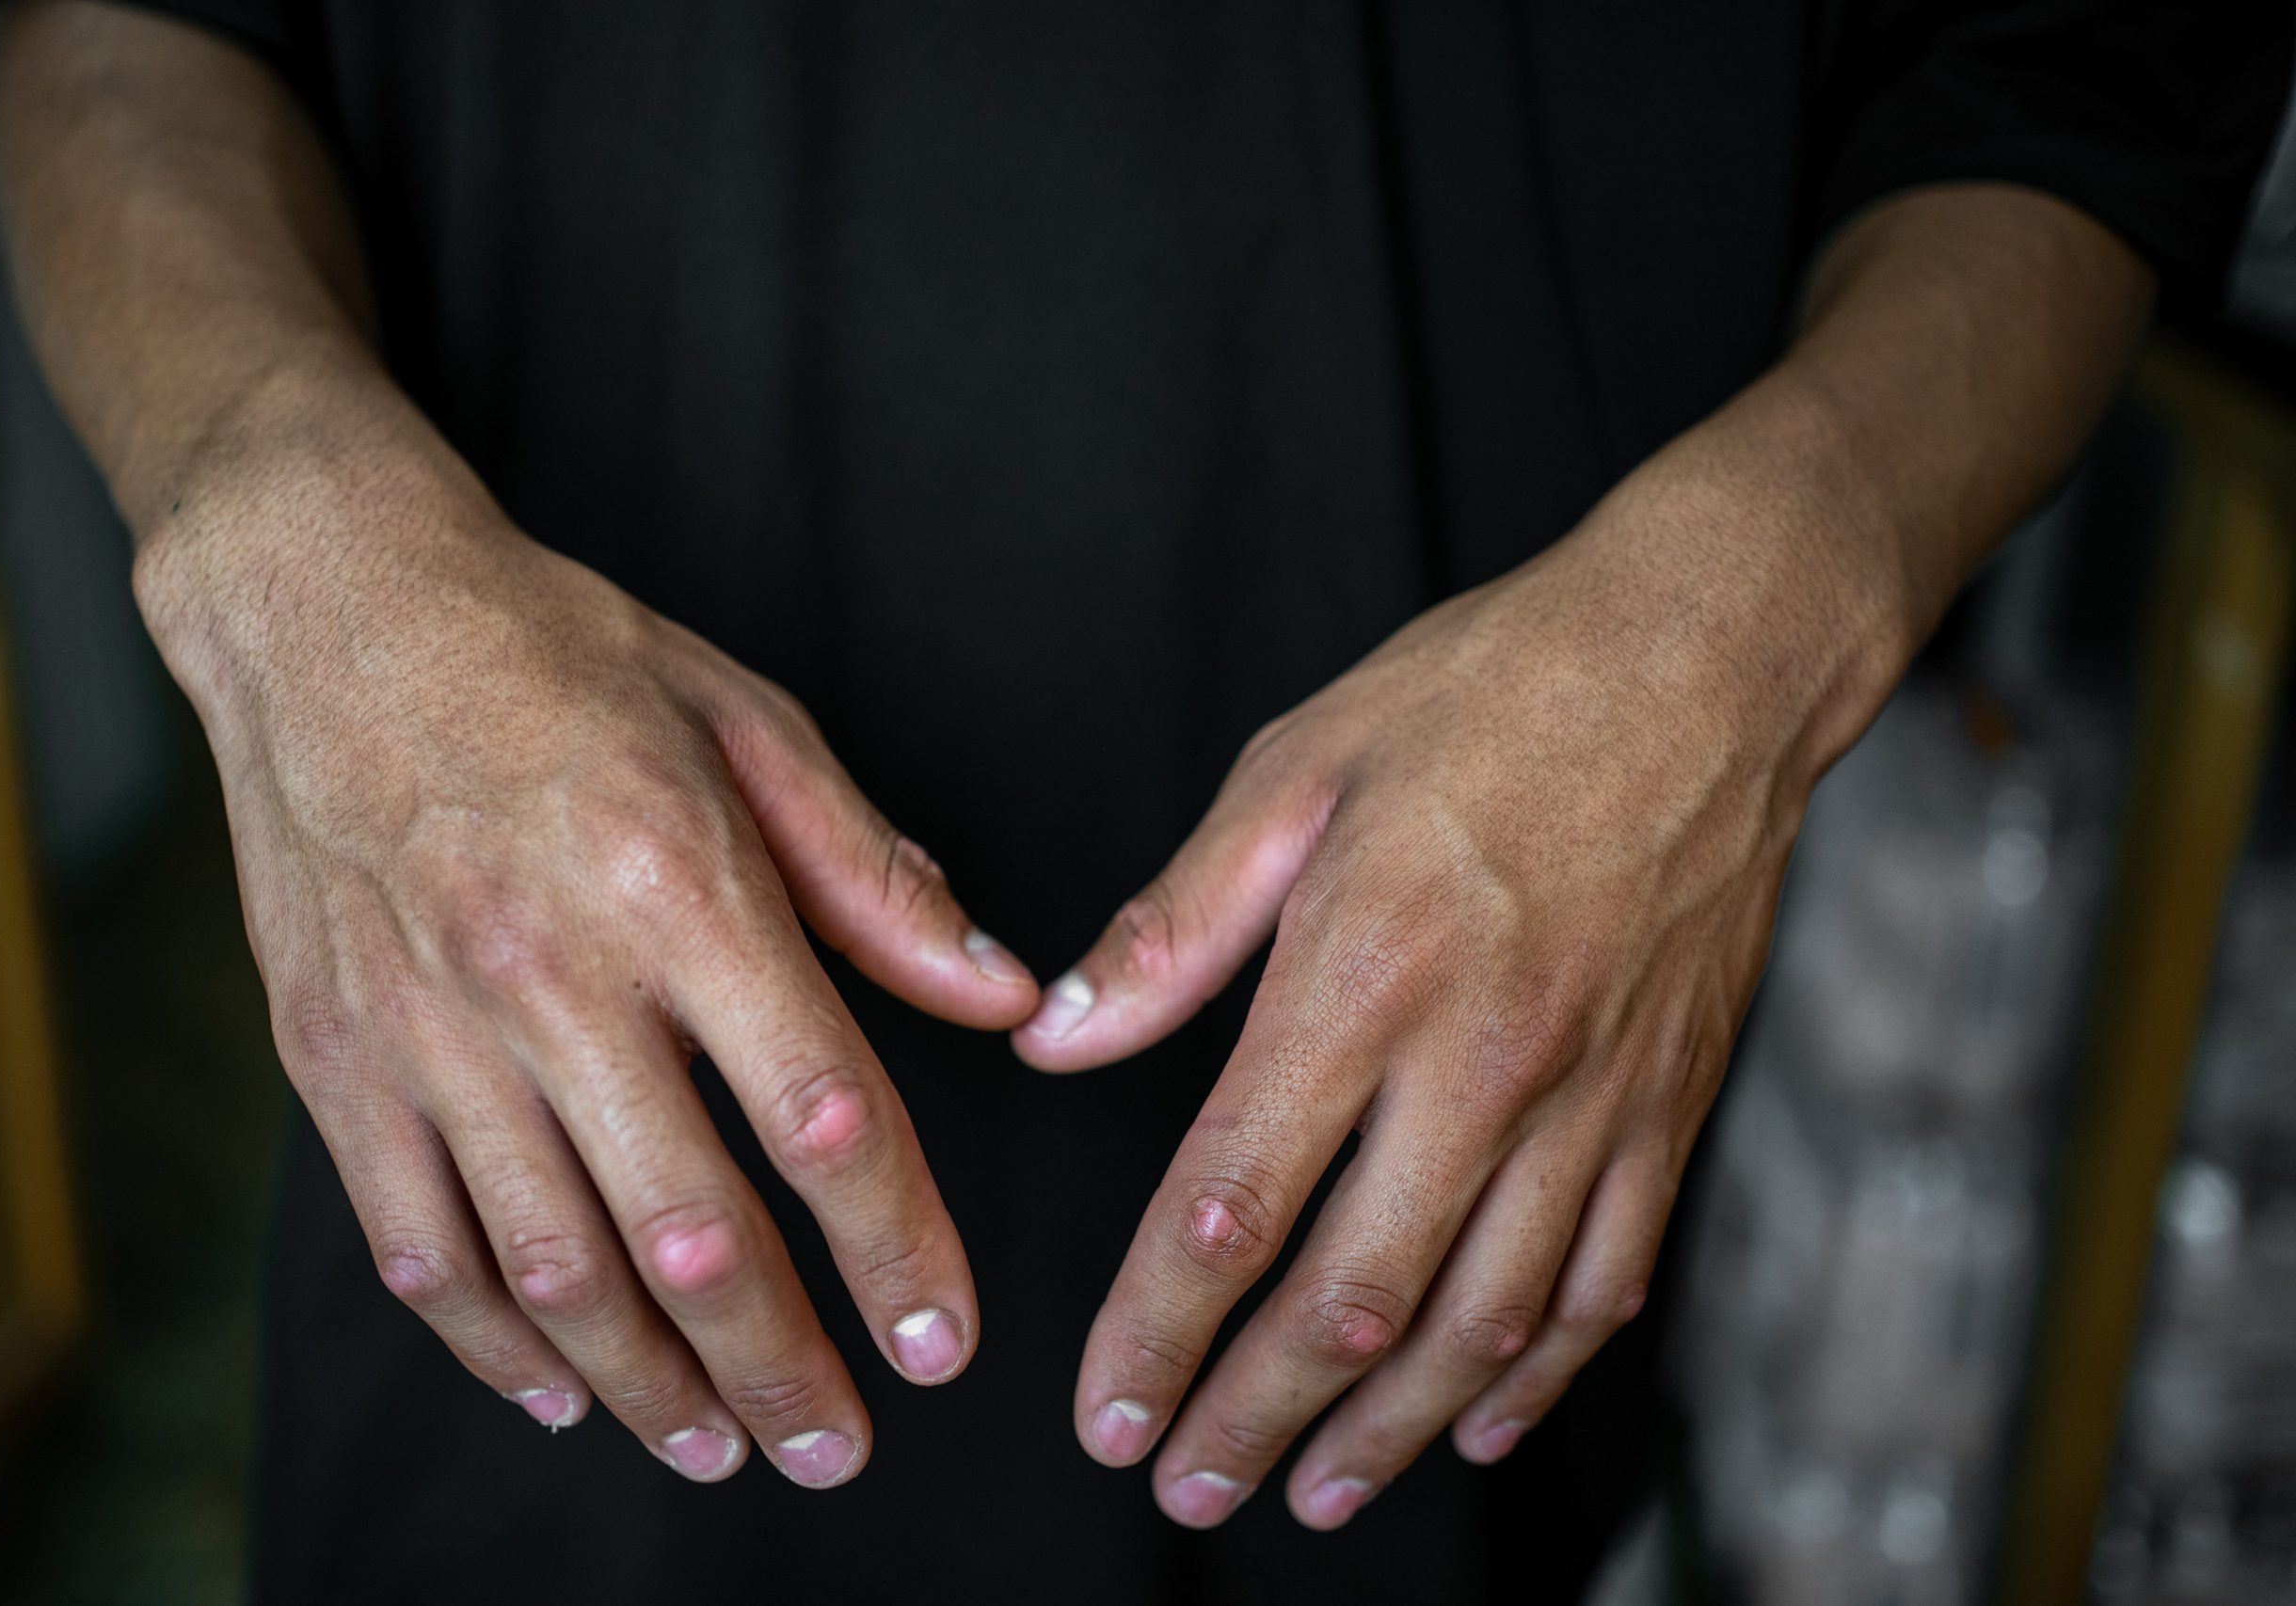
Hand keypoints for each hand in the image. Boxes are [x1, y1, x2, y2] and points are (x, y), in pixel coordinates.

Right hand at [140, 453, 1038, 1486]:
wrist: (331, 608)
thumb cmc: (562, 655)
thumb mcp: (747, 724)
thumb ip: (874, 877)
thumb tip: (1001, 992)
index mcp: (676, 884)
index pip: (820, 1116)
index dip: (896, 1251)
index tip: (941, 1344)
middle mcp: (548, 972)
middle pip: (689, 1231)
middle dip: (779, 1368)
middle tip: (837, 1449)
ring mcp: (427, 1027)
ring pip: (549, 1268)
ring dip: (647, 1386)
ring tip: (720, 1449)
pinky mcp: (335, 1056)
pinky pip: (417, 1242)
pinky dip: (492, 1344)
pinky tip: (562, 1391)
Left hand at [1014, 467, 1902, 1527]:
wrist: (1712, 654)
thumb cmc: (1494, 688)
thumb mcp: (1298, 767)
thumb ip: (1175, 927)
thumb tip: (1056, 1036)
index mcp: (1363, 974)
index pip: (1231, 1203)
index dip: (1156, 1331)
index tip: (1106, 1411)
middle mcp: (1482, 1062)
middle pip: (1350, 1300)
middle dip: (1253, 1419)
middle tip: (1185, 1488)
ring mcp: (1592, 1097)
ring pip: (1481, 1323)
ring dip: (1386, 1432)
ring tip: (1312, 1496)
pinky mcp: (1669, 1104)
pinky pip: (1607, 1281)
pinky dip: (1539, 1375)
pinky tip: (1480, 1421)